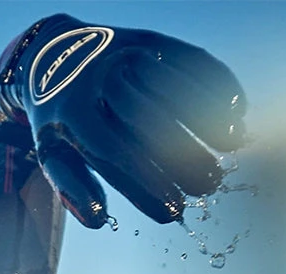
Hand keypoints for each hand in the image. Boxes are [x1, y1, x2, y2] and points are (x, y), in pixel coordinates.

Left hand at [4, 14, 246, 226]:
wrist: (50, 56)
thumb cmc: (59, 121)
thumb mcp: (51, 153)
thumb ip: (72, 187)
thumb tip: (98, 220)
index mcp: (73, 115)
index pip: (115, 154)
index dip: (146, 186)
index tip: (172, 211)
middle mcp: (100, 81)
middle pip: (148, 121)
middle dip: (183, 155)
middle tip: (209, 185)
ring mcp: (126, 56)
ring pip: (173, 87)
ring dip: (207, 116)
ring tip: (233, 147)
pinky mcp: (149, 41)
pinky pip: (187, 61)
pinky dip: (215, 84)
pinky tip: (235, 110)